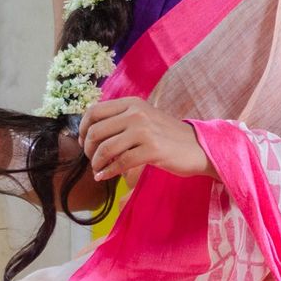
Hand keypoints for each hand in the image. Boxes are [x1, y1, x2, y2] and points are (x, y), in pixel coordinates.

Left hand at [78, 97, 215, 183]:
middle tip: (92, 160)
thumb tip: (90, 133)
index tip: (84, 143)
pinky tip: (104, 177)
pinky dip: (108, 172)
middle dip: (88, 149)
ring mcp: (144, 131)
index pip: (94, 111)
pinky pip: (120, 163)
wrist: (198, 147)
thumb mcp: (144, 119)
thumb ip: (121, 120)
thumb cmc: (167, 137)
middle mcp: (136, 113)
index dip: (82, 129)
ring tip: (98, 169)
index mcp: (132, 103)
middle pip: (96, 131)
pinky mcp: (152, 150)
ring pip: (106, 148)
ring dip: (96, 162)